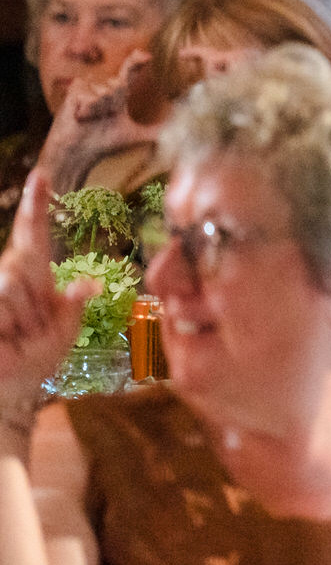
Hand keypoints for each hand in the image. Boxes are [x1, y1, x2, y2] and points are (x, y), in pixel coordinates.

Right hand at [0, 172, 87, 401]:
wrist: (8, 387)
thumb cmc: (34, 359)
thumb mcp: (63, 335)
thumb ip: (72, 309)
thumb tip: (89, 285)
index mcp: (34, 277)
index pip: (35, 236)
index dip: (36, 207)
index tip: (40, 176)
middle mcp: (8, 276)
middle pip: (22, 267)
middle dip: (32, 306)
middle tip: (30, 331)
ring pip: (8, 287)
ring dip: (18, 321)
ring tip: (15, 338)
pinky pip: (1, 304)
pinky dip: (5, 328)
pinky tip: (4, 342)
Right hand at [35, 51, 161, 192]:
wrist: (78, 154)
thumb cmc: (104, 144)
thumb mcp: (135, 136)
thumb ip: (156, 132)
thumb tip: (181, 134)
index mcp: (118, 96)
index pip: (129, 73)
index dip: (137, 62)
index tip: (148, 56)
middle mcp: (104, 88)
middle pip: (119, 84)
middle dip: (115, 102)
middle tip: (104, 117)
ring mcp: (87, 88)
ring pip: (104, 90)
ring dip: (100, 108)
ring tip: (90, 119)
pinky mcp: (74, 92)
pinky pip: (88, 94)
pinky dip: (87, 108)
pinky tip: (80, 116)